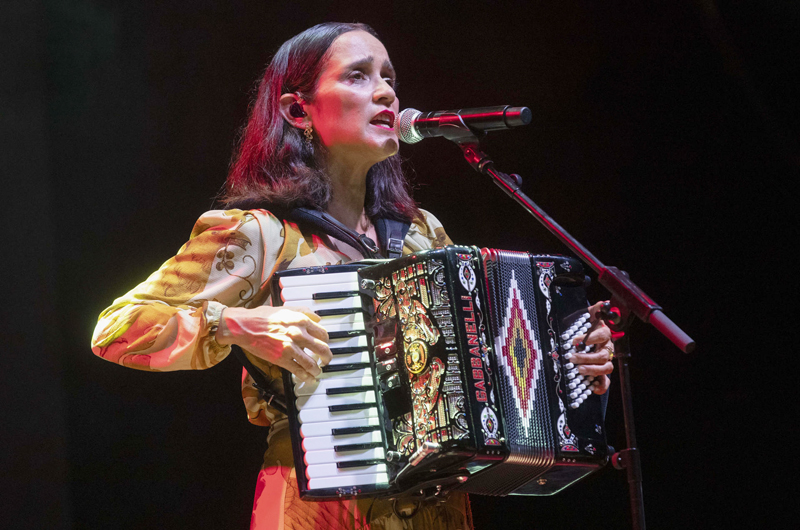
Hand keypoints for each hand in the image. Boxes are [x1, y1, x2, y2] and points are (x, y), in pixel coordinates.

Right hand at [216, 305, 331, 382]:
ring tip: (317, 371)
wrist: (244, 326)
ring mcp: (290, 348)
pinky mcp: (281, 359)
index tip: (325, 345)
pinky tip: (309, 378)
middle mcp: (298, 334)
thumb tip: (317, 317)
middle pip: (322, 349)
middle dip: (327, 357)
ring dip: (317, 369)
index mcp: (301, 320)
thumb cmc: (262, 316)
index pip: (322, 333)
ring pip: (311, 363)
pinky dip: (306, 376)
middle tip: (326, 360)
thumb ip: (303, 311)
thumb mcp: (285, 308)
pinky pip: (298, 370)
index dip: (326, 341)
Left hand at [570, 300, 614, 393]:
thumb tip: (602, 303)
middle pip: (602, 355)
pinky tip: (593, 388)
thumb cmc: (586, 326)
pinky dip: (601, 386)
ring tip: (579, 370)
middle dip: (586, 357)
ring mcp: (606, 361)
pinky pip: (606, 381)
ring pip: (606, 368)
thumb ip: (595, 310)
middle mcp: (607, 348)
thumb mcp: (589, 316)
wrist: (587, 334)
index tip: (574, 340)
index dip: (589, 338)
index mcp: (604, 334)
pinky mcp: (603, 372)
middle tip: (572, 357)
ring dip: (593, 370)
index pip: (601, 335)